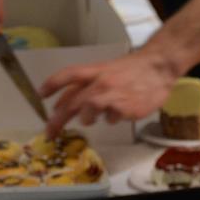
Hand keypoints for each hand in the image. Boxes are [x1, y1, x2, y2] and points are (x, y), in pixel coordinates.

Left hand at [40, 48, 179, 136]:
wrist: (158, 67)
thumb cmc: (132, 70)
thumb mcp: (107, 70)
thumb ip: (87, 84)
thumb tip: (65, 103)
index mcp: (95, 70)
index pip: (69, 75)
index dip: (52, 84)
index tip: (41, 95)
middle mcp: (101, 82)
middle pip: (72, 103)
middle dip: (57, 120)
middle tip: (50, 132)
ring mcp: (113, 96)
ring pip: (88, 114)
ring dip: (88, 119)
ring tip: (97, 115)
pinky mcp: (126, 108)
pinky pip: (111, 119)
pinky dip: (113, 118)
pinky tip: (122, 110)